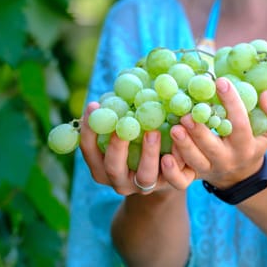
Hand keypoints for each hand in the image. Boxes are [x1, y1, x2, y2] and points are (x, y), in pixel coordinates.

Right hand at [79, 102, 195, 194]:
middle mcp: (120, 180)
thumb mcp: (124, 127)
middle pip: (113, 168)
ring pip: (145, 176)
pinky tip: (178, 145)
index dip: (89, 130)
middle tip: (122, 127)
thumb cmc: (136, 137)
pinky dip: (176, 163)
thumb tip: (119, 81)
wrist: (166, 165)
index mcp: (102, 166)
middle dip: (117, 147)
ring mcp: (145, 186)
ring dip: (148, 153)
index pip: (89, 150)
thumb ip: (117, 113)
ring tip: (154, 131)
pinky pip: (174, 179)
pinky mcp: (170, 186)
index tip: (93, 105)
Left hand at [171, 77, 266, 188]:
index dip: (231, 103)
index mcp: (245, 146)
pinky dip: (172, 169)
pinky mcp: (193, 177)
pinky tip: (164, 156)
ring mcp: (209, 169)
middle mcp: (226, 159)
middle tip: (187, 114)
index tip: (221, 81)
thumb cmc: (253, 144)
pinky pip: (182, 179)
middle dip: (199, 131)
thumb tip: (265, 95)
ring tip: (174, 128)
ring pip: (195, 162)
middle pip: (212, 147)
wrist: (239, 177)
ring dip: (183, 146)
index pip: (239, 124)